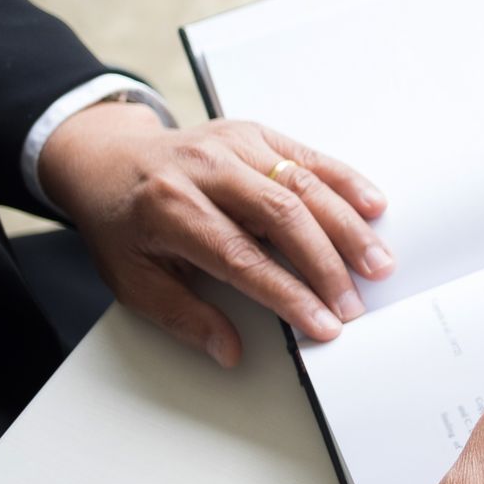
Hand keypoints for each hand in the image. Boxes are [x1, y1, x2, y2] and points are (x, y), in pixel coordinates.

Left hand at [38, 103, 394, 363]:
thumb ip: (183, 317)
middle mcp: (204, 170)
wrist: (106, 161)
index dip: (289, 294)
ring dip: (348, 228)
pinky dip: (346, 181)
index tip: (323, 324)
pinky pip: (308, 156)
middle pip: (282, 217)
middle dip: (327, 266)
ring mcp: (233, 146)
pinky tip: (373, 207)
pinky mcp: (254, 134)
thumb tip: (227, 350)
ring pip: (303, 185)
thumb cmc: (122, 223)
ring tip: (378, 264)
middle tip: (355, 304)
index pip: (242, 258)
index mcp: (169, 209)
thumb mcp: (133, 280)